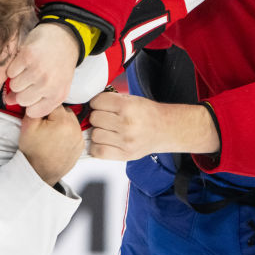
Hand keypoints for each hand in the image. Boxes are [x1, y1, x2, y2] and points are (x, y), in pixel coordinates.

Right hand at [6, 23, 80, 117]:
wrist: (65, 37)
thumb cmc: (60, 62)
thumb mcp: (56, 84)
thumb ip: (36, 97)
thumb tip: (9, 101)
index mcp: (58, 95)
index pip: (32, 112)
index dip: (29, 103)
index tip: (31, 95)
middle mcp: (49, 85)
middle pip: (21, 100)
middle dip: (23, 91)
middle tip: (31, 79)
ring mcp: (38, 70)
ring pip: (14, 86)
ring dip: (18, 78)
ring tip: (29, 69)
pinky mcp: (28, 56)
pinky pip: (11, 71)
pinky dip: (15, 66)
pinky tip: (25, 61)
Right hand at [18, 105, 84, 185]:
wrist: (38, 173)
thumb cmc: (32, 152)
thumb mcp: (27, 126)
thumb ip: (34, 108)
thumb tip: (38, 99)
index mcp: (63, 121)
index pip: (54, 103)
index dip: (44, 110)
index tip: (40, 118)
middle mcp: (75, 129)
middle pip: (64, 111)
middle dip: (54, 116)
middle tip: (44, 127)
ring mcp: (79, 138)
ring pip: (70, 121)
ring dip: (62, 123)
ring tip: (50, 134)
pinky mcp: (80, 145)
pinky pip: (74, 132)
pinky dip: (67, 133)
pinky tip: (57, 140)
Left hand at [87, 92, 218, 160]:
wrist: (165, 129)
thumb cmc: (147, 114)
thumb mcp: (131, 99)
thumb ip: (111, 100)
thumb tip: (89, 105)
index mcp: (128, 107)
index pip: (97, 102)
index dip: (97, 103)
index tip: (101, 105)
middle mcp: (126, 124)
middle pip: (94, 119)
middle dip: (98, 117)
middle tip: (107, 118)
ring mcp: (125, 141)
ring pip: (94, 135)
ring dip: (98, 132)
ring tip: (109, 130)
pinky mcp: (124, 155)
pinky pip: (98, 151)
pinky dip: (97, 147)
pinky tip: (105, 142)